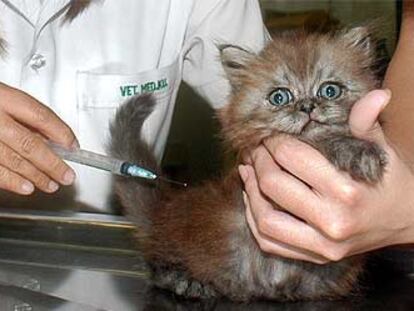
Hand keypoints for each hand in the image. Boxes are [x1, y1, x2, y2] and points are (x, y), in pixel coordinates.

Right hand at [0, 82, 77, 194]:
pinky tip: (25, 187)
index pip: (39, 114)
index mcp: (1, 96)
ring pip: (11, 159)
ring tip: (50, 185)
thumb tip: (48, 137)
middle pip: (28, 142)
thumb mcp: (2, 96)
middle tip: (67, 175)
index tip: (73, 145)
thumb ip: (22, 115)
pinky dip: (9, 181)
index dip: (60, 132)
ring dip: (34, 175)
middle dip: (51, 163)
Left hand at [240, 89, 413, 263]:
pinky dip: (254, 220)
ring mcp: (322, 245)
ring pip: (264, 219)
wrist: (407, 221)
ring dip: (249, 191)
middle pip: (273, 185)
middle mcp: (332, 221)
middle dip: (257, 161)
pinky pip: (270, 242)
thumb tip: (377, 94)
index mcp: (346, 190)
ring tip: (248, 171)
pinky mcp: (316, 256)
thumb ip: (367, 123)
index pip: (291, 157)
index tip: (269, 134)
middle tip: (255, 149)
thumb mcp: (382, 150)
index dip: (273, 141)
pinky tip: (253, 199)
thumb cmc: (390, 182)